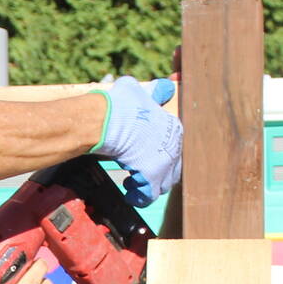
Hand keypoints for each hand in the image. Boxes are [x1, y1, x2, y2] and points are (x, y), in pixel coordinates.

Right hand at [90, 75, 180, 205]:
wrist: (108, 121)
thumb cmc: (121, 105)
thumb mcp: (139, 91)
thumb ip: (155, 91)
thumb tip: (166, 86)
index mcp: (174, 127)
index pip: (172, 146)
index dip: (157, 152)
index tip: (143, 154)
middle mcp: (174, 147)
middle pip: (171, 167)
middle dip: (155, 171)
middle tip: (139, 171)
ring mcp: (164, 165)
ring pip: (162, 184)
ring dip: (147, 184)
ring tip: (132, 182)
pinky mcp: (152, 179)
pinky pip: (148, 196)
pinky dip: (138, 197)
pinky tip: (129, 195)